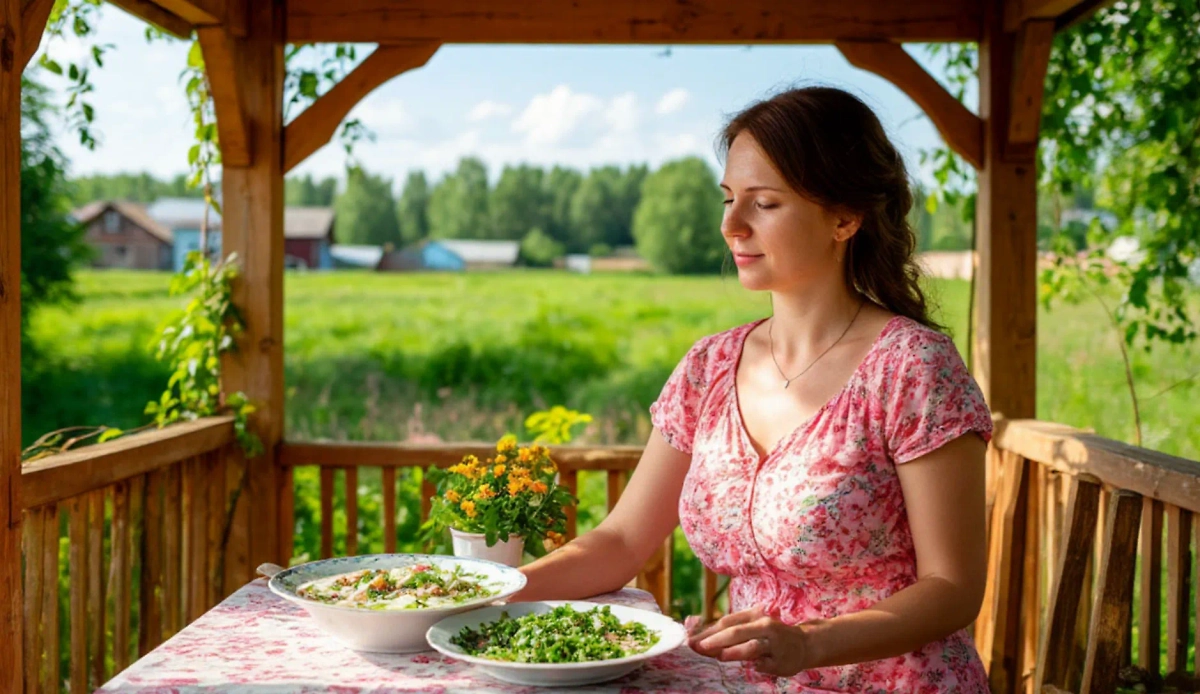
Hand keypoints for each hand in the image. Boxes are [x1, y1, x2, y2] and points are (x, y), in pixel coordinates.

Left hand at [686, 606, 814, 677]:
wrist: (803, 643)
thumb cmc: (768, 635)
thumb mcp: (751, 627)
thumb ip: (729, 633)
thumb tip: (699, 640)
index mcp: (754, 616)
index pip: (727, 622)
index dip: (708, 630)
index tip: (691, 639)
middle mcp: (764, 627)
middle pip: (737, 632)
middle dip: (717, 639)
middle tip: (699, 646)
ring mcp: (773, 644)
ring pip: (753, 646)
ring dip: (735, 651)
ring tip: (720, 656)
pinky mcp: (781, 661)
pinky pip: (765, 664)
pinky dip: (756, 665)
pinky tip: (751, 667)